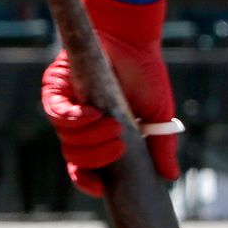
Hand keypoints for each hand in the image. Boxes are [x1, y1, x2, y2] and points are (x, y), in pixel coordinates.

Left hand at [40, 0, 181, 195]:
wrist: (134, 39)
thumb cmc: (146, 74)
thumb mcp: (159, 115)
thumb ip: (162, 145)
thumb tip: (171, 176)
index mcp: (99, 136)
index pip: (84, 168)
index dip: (88, 181)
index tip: (102, 188)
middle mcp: (79, 126)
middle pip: (75, 157)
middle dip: (97, 157)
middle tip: (121, 143)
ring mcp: (66, 108)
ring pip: (66, 139)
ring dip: (90, 138)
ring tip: (115, 125)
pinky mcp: (56, 89)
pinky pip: (57, 113)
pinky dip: (74, 119)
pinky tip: (93, 115)